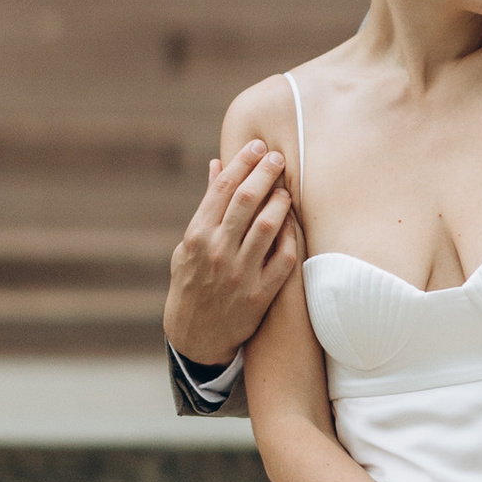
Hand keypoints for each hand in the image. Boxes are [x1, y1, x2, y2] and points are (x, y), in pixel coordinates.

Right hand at [164, 139, 299, 365]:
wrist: (195, 336)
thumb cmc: (192, 282)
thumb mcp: (189, 244)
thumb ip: (207, 206)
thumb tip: (218, 164)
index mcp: (197, 235)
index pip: (223, 188)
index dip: (243, 162)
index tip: (258, 146)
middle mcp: (217, 251)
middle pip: (247, 200)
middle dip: (266, 172)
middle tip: (279, 157)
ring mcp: (239, 273)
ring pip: (269, 226)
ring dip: (281, 202)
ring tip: (286, 190)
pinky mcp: (259, 295)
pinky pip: (283, 259)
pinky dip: (291, 238)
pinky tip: (293, 224)